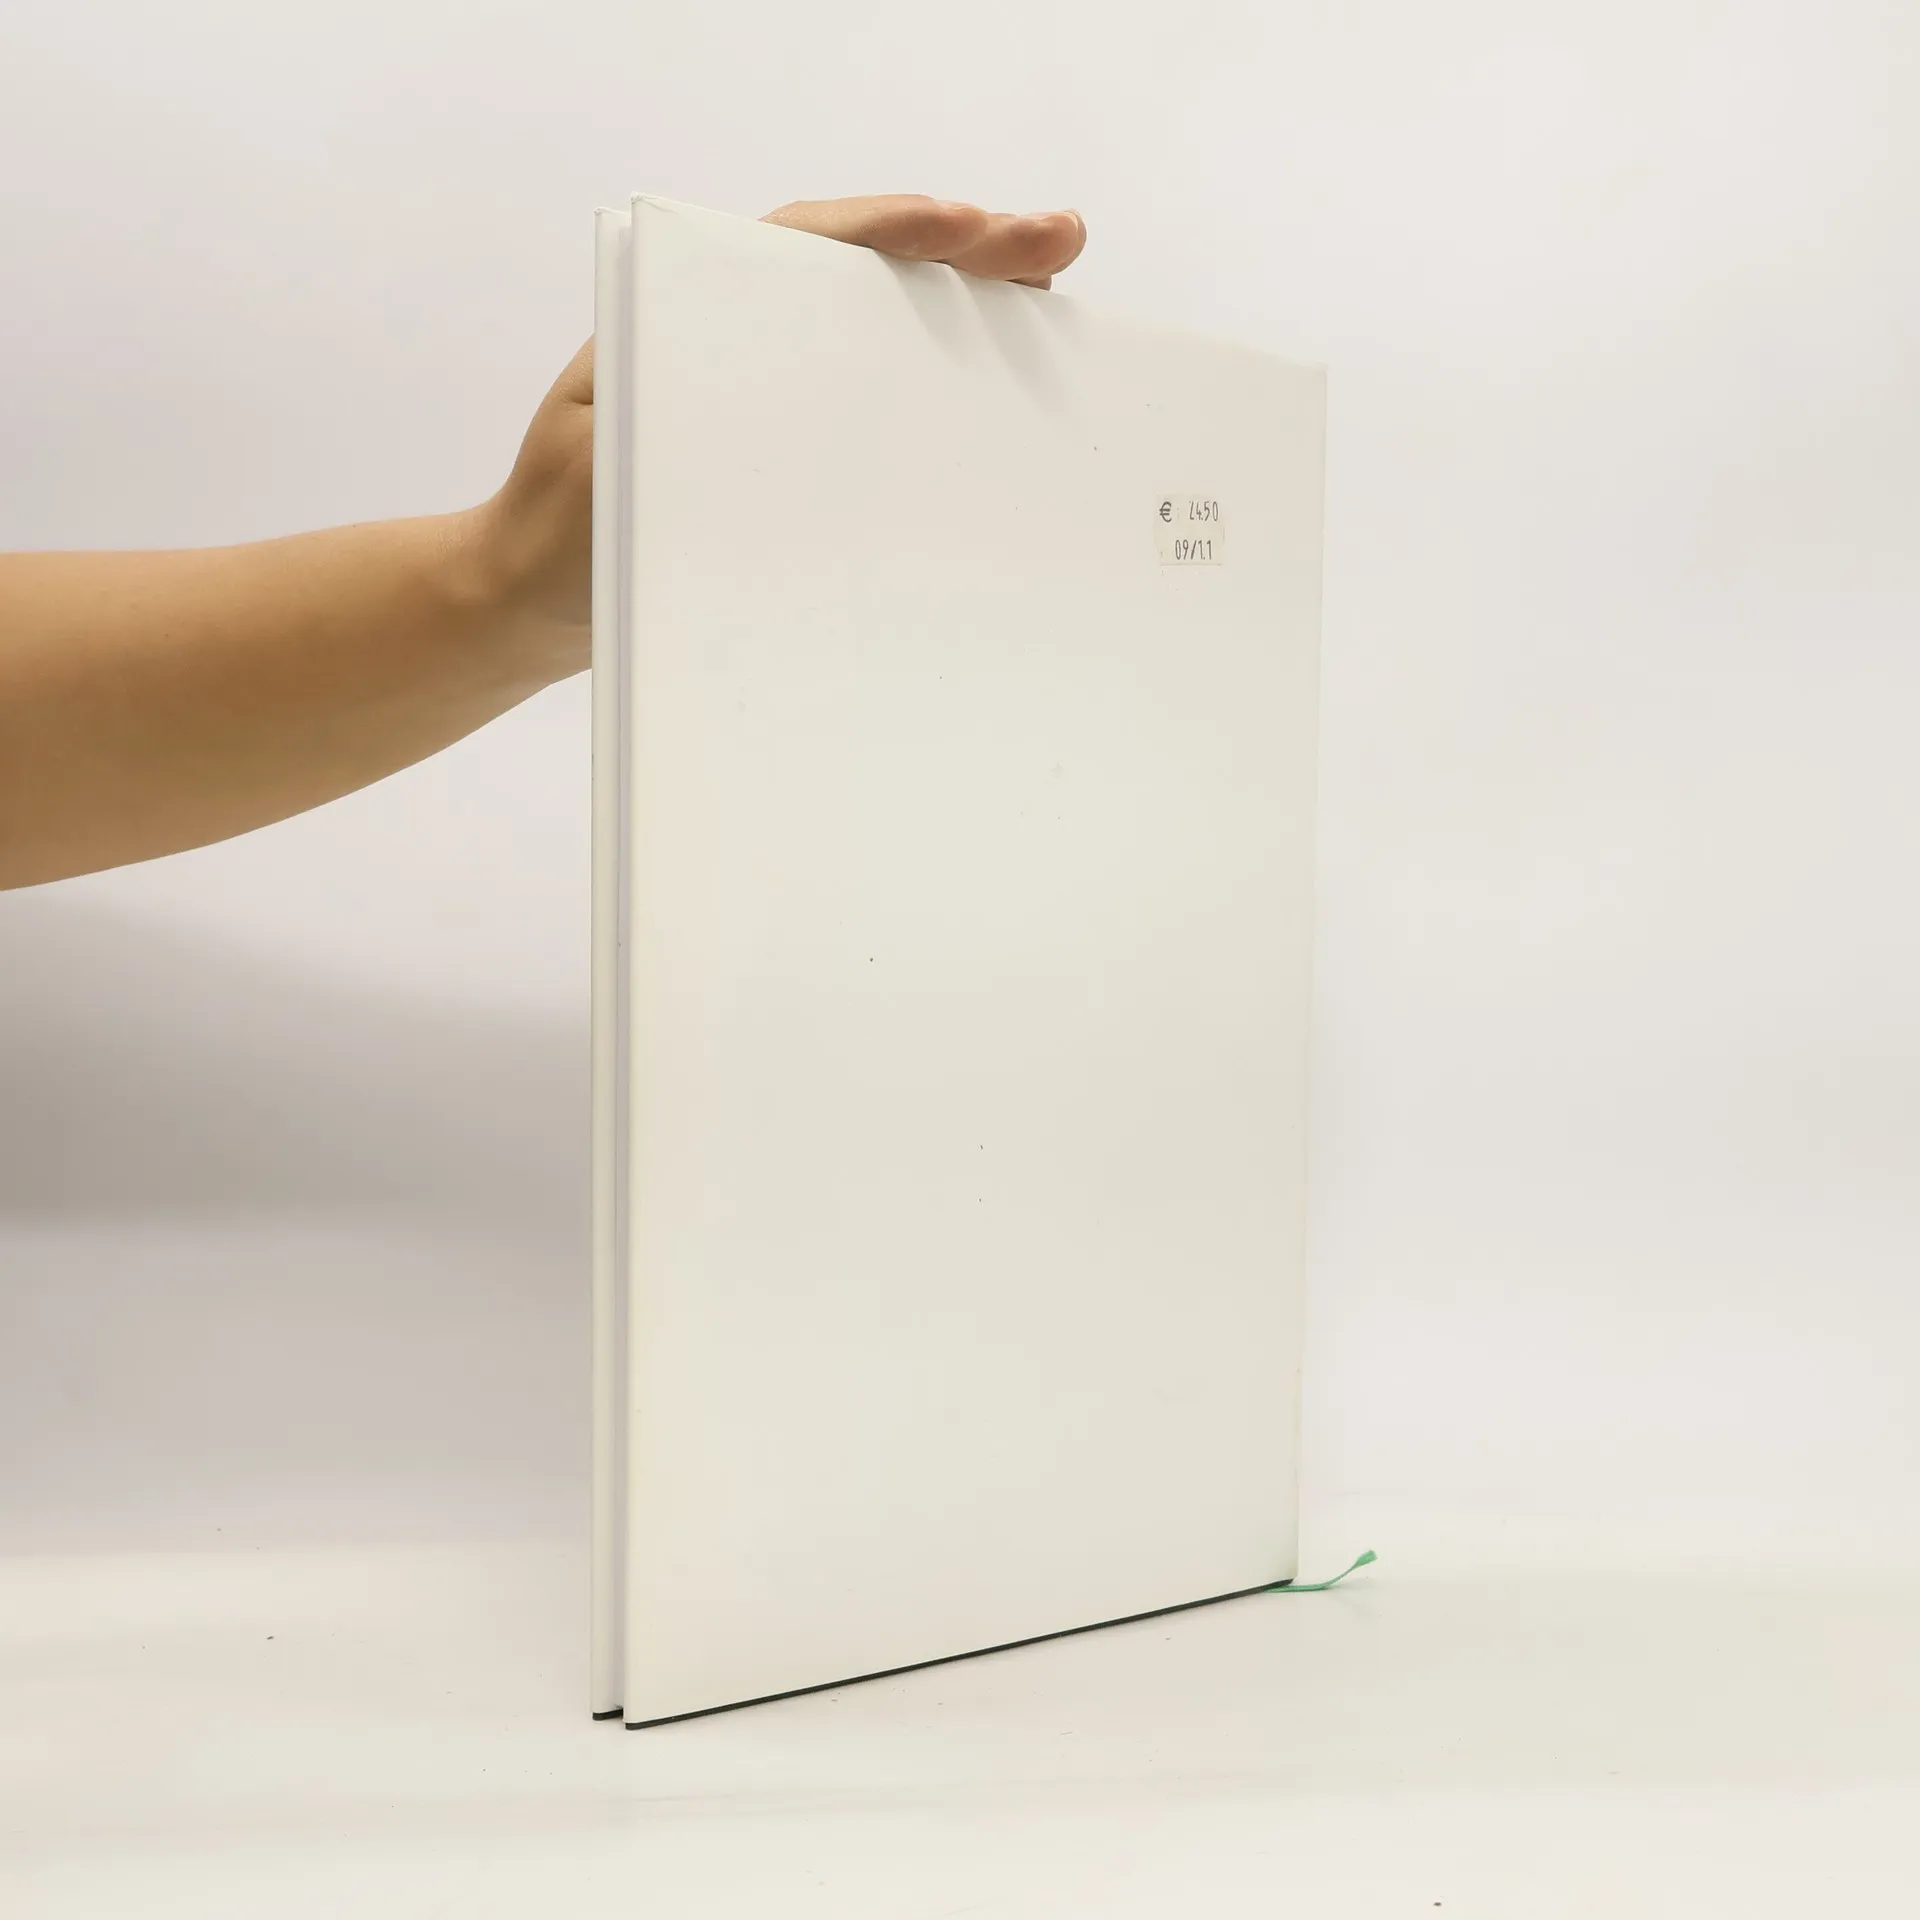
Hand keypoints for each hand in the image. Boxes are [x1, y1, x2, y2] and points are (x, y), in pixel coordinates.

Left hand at [473, 196, 1087, 679]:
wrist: (527, 605)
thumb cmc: (557, 539)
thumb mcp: (602, 468)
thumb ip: (666, 419)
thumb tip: (775, 396)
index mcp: (692, 318)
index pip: (804, 249)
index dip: (892, 230)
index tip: (970, 229)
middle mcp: (740, 342)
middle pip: (864, 275)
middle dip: (964, 254)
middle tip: (1058, 243)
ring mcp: (770, 399)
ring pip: (878, 333)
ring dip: (965, 313)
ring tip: (1053, 291)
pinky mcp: (788, 461)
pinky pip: (871, 410)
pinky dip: (936, 393)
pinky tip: (998, 398)